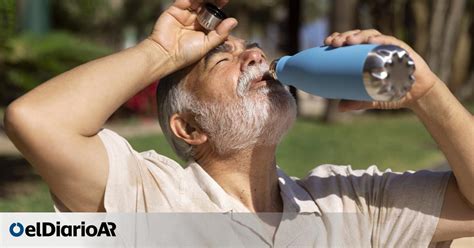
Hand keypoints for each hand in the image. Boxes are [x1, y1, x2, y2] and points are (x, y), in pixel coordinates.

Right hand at [148, 0, 237, 71]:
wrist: (166, 55)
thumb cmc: (186, 54)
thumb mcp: (207, 44)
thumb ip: (220, 33)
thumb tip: (234, 21)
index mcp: (204, 27)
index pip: (214, 13)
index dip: (220, 5)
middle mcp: (195, 19)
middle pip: (206, 4)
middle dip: (214, 0)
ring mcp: (185, 13)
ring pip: (197, 0)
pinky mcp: (175, 9)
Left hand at [324, 29, 441, 110]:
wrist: (418, 95)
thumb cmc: (393, 92)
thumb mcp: (372, 98)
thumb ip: (357, 102)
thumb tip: (339, 108)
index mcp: (366, 55)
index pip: (350, 42)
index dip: (338, 39)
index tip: (327, 42)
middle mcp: (376, 48)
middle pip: (357, 36)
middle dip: (344, 36)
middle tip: (334, 42)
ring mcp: (389, 47)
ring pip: (371, 35)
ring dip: (359, 35)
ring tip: (349, 41)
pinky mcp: (403, 49)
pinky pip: (390, 41)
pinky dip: (380, 40)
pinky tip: (370, 41)